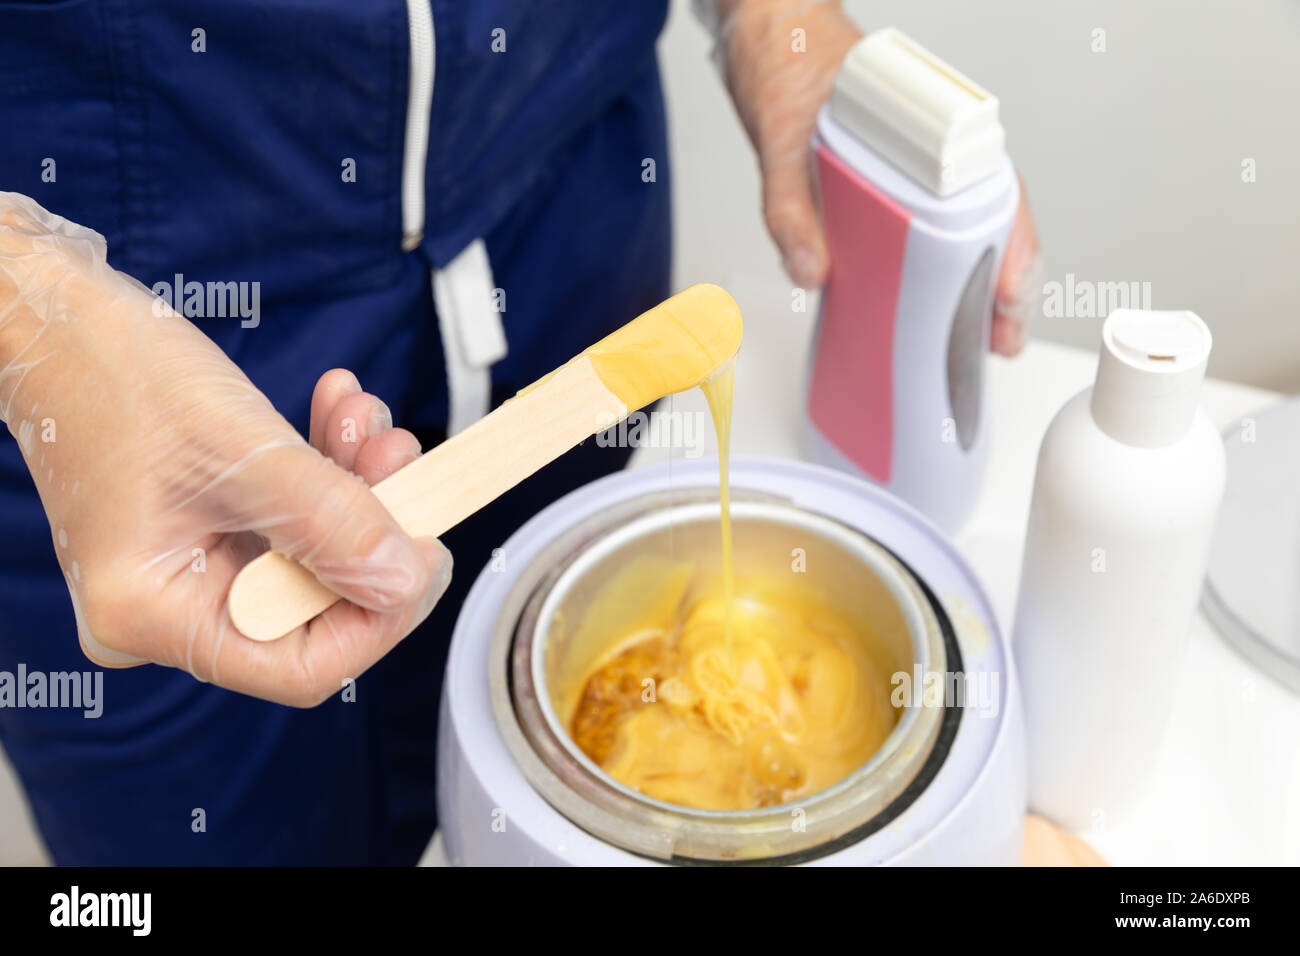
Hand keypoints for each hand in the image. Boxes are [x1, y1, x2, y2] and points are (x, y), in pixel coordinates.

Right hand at [0, 192, 450, 705]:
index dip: (381, 617)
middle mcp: (170, 609)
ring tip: (365, 418)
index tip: (430, 549)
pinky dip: (326, 468)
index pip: (300, 666)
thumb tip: (406, 581)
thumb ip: (330, 522)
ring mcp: (190, 571)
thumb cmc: (115, 374)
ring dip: (356, 484)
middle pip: (314, 606)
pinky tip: (340, 408)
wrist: (61, 322)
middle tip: (400, 456)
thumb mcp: (240, 450)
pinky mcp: (209, 532)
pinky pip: (291, 518)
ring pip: (313, 554)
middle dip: (372, 527)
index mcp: (153, 614)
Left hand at [715, 0, 1039, 355]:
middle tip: (998, 340)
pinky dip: (933, 269)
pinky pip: (924, 227)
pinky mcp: (889, 180)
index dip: (1012, 254)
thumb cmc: (790, 60)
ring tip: (976, 337)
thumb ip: (790, 203)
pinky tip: (927, 304)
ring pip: (965, 229)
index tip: (1009, 301)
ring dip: (974, 283)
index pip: (996, 197)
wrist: (767, 27)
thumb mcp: (780, 136)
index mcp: (930, 130)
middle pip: (991, 223)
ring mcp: (916, 167)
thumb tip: (811, 270)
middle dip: (1003, 286)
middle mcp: (933, 150)